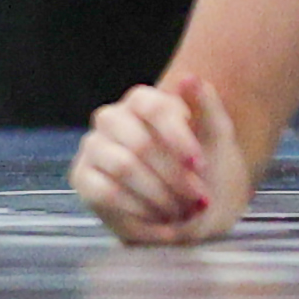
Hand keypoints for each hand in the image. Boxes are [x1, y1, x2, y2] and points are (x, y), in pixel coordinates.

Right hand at [70, 76, 251, 244]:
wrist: (189, 207)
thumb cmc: (202, 168)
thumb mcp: (216, 137)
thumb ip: (208, 106)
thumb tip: (190, 78)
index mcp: (141, 101)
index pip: (152, 106)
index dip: (177, 137)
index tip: (200, 165)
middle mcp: (111, 118)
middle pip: (139, 143)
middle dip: (174, 177)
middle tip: (197, 199)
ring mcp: (93, 147)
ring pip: (123, 167)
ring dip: (160, 196)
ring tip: (181, 211)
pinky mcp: (82, 177)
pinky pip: (107, 193)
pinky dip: (140, 211)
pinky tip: (160, 220)